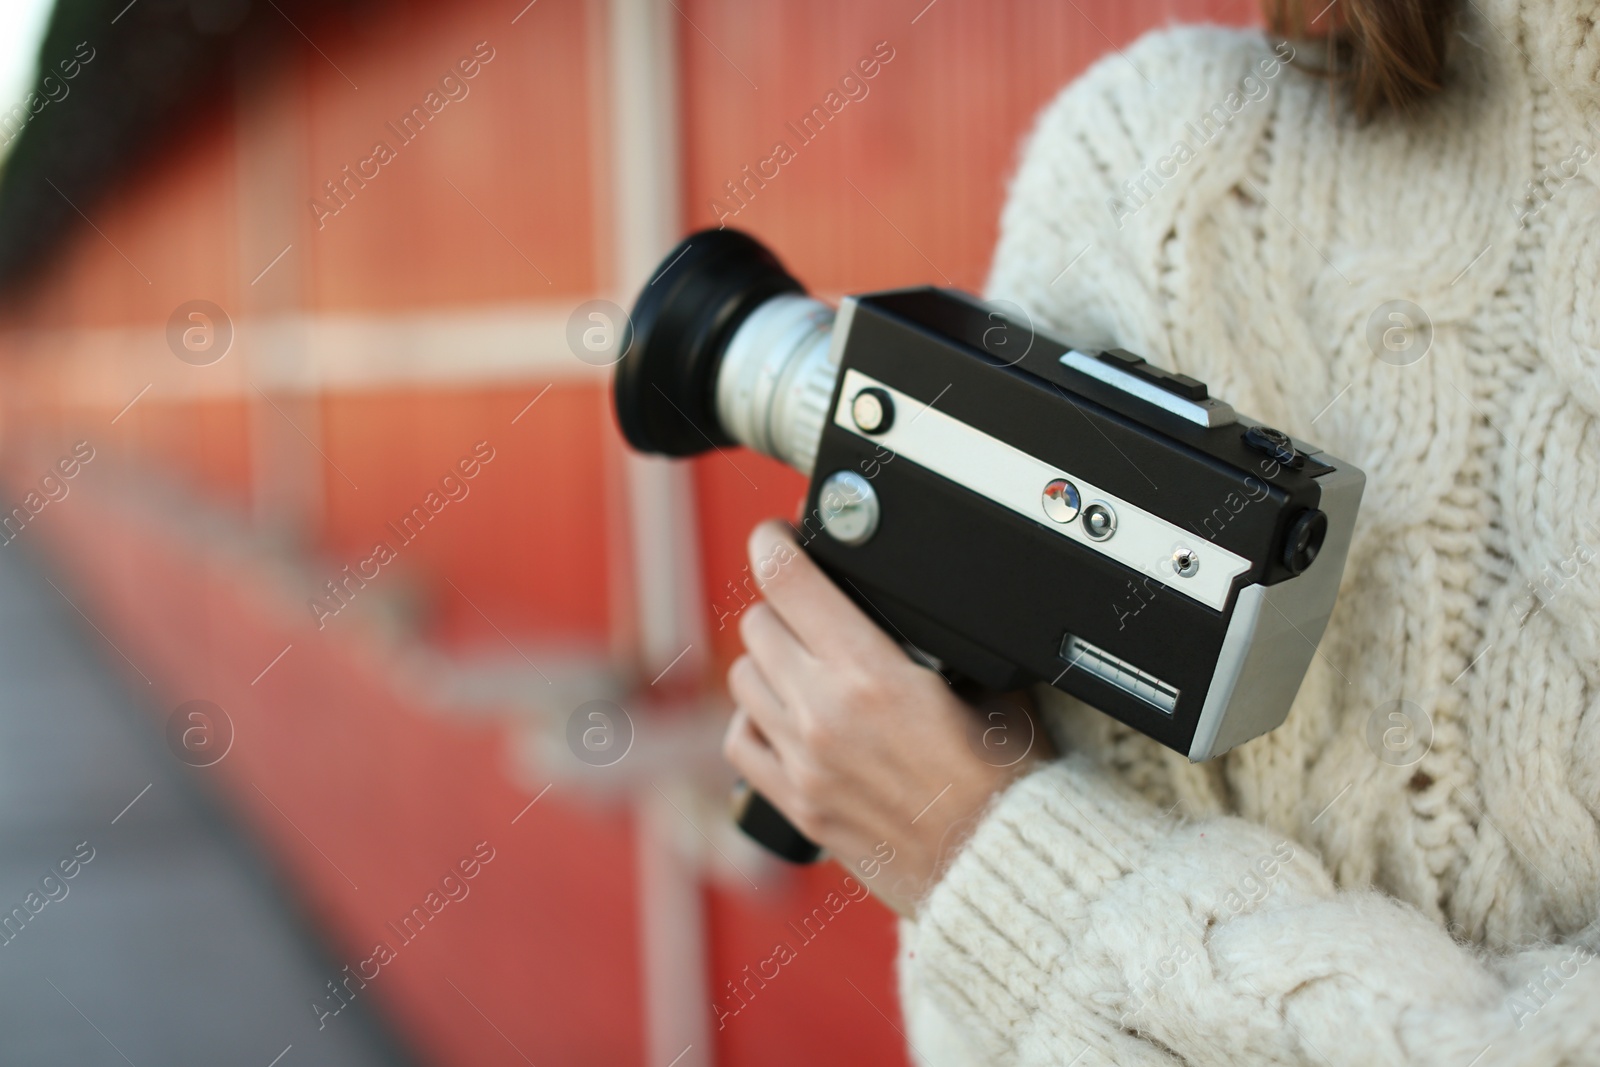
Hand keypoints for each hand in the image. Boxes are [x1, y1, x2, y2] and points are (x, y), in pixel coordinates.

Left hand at [722, 520, 1046, 916]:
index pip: (791, 584)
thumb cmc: (1003, 787)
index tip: (773, 536)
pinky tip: (781, 717)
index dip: (774, 545)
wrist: (995, 868)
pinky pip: (740, 741)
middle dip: (783, 606)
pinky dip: (753, 720)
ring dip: (766, 662)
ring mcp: (801, 762)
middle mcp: (823, 714)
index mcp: (871, 674)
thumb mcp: (989, 689)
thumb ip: (944, 646)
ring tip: (801, 664)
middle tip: (809, 608)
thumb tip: (922, 617)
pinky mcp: (796, 804)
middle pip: (758, 625)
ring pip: (742, 678)